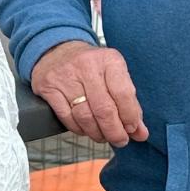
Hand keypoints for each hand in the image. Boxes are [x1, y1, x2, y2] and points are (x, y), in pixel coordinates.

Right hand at [31, 41, 147, 145]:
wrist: (57, 50)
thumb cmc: (92, 67)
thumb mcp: (114, 75)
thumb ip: (129, 104)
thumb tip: (140, 133)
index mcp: (109, 60)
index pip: (123, 94)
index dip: (130, 116)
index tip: (132, 129)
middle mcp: (87, 66)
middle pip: (104, 109)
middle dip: (114, 131)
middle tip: (120, 140)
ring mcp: (66, 76)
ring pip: (85, 116)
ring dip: (97, 133)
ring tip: (103, 136)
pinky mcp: (49, 87)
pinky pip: (67, 117)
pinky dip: (79, 129)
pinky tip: (85, 129)